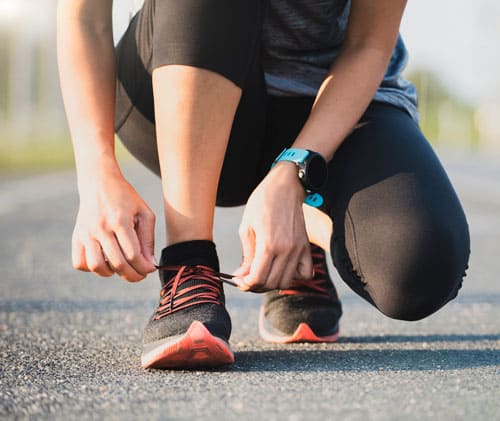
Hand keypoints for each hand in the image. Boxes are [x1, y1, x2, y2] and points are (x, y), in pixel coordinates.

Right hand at [72, 168, 155, 281]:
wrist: (99, 183)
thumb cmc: (127, 199)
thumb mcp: (144, 213)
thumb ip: (147, 240)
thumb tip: (149, 265)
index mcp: (120, 220)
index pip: (132, 254)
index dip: (144, 267)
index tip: (150, 269)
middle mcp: (100, 228)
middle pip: (117, 263)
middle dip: (133, 275)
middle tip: (140, 275)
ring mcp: (85, 233)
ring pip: (96, 266)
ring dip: (112, 273)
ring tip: (121, 267)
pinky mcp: (76, 236)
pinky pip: (80, 263)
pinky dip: (92, 268)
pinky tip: (104, 260)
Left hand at [233, 162, 312, 290]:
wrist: (285, 186)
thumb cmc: (263, 202)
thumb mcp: (247, 227)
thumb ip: (246, 255)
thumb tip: (242, 275)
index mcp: (268, 244)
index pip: (257, 278)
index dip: (245, 284)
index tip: (240, 281)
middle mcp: (286, 250)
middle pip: (271, 283)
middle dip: (256, 285)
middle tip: (248, 278)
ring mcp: (299, 249)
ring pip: (287, 282)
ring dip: (273, 283)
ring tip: (263, 273)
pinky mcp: (306, 247)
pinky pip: (305, 273)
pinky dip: (294, 277)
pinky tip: (283, 269)